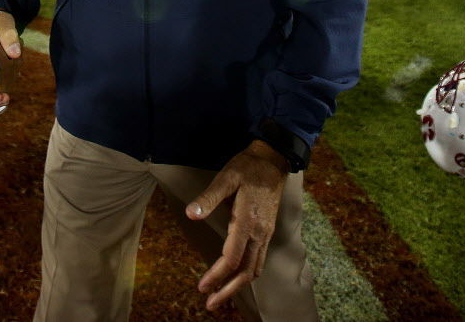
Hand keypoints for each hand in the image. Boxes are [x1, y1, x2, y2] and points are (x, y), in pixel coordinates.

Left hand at [185, 141, 287, 311]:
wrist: (273, 160)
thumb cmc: (247, 167)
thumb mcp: (225, 177)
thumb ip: (208, 198)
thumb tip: (191, 214)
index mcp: (247, 221)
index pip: (231, 258)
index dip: (216, 275)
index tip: (202, 287)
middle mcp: (259, 232)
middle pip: (245, 271)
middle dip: (228, 291)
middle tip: (210, 305)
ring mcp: (266, 233)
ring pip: (254, 269)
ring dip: (238, 286)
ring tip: (220, 297)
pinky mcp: (267, 231)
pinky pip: (259, 260)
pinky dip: (247, 275)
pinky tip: (237, 279)